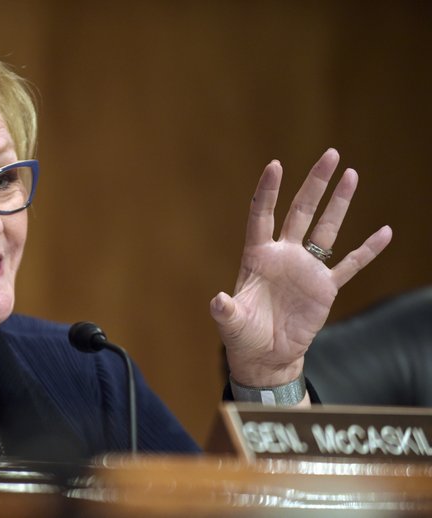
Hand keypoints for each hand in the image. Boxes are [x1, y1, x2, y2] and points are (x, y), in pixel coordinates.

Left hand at [211, 148, 391, 388]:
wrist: (265, 355)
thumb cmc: (243, 335)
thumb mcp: (231, 322)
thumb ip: (225, 311)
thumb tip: (218, 302)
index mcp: (257, 256)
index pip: (262, 215)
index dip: (267, 191)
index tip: (276, 165)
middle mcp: (283, 255)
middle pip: (300, 211)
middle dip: (315, 184)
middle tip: (330, 154)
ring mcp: (306, 269)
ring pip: (326, 229)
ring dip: (339, 203)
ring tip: (352, 174)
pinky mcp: (324, 288)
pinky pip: (349, 265)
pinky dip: (367, 251)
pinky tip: (384, 232)